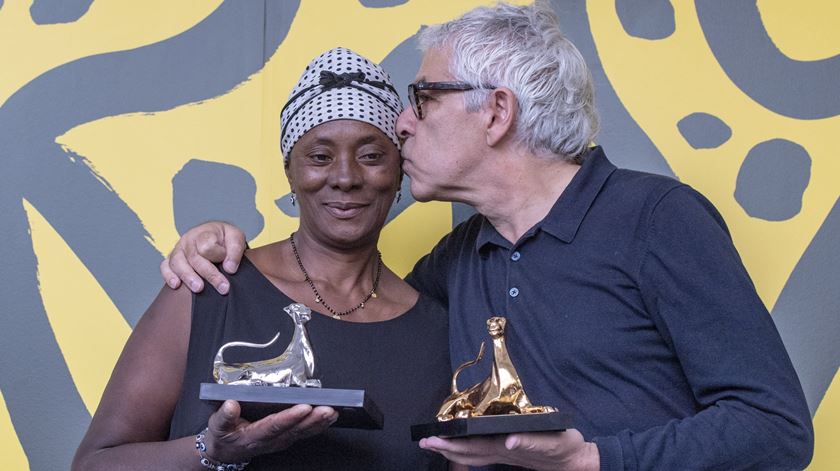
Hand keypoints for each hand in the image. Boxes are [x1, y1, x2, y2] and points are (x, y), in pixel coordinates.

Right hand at [160, 221, 246, 293]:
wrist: (214, 236)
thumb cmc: (224, 238)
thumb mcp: (236, 238)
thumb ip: (235, 250)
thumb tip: (229, 268)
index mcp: (205, 232)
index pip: (207, 245)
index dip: (217, 256)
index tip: (230, 268)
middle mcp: (189, 240)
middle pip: (194, 258)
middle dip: (210, 274)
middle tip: (223, 288)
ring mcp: (178, 250)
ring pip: (178, 263)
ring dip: (188, 276)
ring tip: (199, 288)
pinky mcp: (171, 260)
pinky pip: (165, 267)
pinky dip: (169, 276)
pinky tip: (176, 285)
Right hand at [204, 400, 337, 462]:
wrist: (226, 452)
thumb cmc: (223, 436)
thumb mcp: (216, 426)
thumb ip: (224, 416)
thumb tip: (231, 405)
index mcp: (253, 435)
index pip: (274, 425)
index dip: (290, 417)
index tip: (303, 407)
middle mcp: (270, 440)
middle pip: (294, 429)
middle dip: (313, 419)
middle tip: (328, 409)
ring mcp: (280, 441)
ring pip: (303, 432)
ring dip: (319, 423)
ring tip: (333, 412)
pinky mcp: (286, 439)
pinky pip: (304, 433)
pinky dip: (318, 426)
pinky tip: (329, 418)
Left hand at [419, 429, 598, 470]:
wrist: (574, 460)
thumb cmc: (563, 445)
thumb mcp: (551, 440)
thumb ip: (530, 440)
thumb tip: (510, 440)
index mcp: (506, 446)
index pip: (473, 445)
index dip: (451, 442)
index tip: (432, 438)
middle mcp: (501, 452)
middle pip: (466, 453)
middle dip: (443, 448)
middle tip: (423, 442)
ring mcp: (503, 455)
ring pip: (471, 456)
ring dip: (450, 451)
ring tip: (432, 444)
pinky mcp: (508, 454)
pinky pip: (481, 455)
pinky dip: (466, 451)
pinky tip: (456, 448)